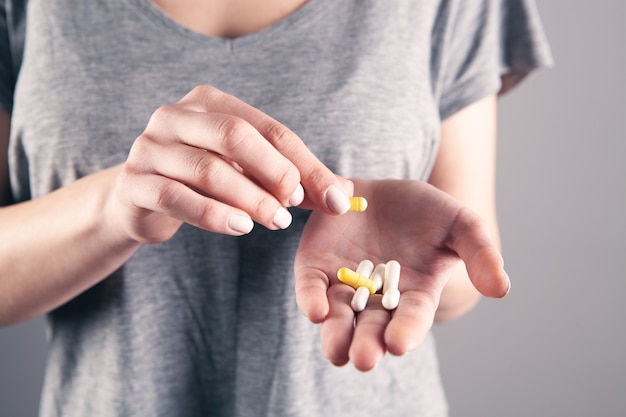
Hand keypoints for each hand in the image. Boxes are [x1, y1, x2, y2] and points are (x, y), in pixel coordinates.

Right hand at [110, 85, 351, 242]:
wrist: (139, 198)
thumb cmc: (202, 180)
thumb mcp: (247, 172)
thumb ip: (292, 180)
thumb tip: (343, 197)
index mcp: (209, 102)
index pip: (268, 128)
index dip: (304, 164)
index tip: (332, 197)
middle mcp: (175, 116)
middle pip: (236, 136)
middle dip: (275, 172)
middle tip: (294, 205)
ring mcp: (150, 147)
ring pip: (208, 169)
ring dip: (249, 199)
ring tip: (276, 221)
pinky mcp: (134, 183)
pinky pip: (176, 197)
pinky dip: (213, 215)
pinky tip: (240, 227)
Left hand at [294, 179, 509, 370]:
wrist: (384, 189)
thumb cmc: (427, 212)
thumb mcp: (461, 224)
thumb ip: (480, 253)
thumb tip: (502, 289)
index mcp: (414, 294)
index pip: (411, 319)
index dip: (406, 331)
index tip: (400, 343)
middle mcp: (377, 297)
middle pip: (372, 327)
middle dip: (368, 344)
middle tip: (364, 358)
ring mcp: (344, 283)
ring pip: (339, 316)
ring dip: (336, 334)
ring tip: (337, 349)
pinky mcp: (317, 266)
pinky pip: (312, 286)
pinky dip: (311, 298)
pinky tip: (316, 310)